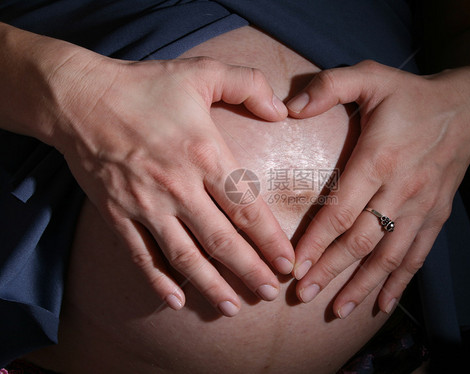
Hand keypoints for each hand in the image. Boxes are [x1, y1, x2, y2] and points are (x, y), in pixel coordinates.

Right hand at [50, 54, 294, 315]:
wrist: (78, 98)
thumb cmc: (144, 85)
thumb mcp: (202, 72)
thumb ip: (248, 84)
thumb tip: (282, 112)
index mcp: (204, 153)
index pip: (247, 208)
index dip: (270, 240)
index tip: (288, 262)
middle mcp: (178, 186)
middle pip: (222, 241)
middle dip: (250, 271)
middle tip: (270, 292)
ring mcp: (145, 205)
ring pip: (185, 257)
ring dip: (211, 286)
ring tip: (233, 308)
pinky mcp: (117, 214)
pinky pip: (141, 256)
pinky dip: (158, 281)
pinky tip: (175, 301)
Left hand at [287, 60, 469, 317]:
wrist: (468, 108)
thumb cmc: (410, 94)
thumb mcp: (369, 76)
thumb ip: (329, 87)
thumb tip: (288, 108)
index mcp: (379, 158)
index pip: (342, 211)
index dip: (317, 242)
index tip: (295, 267)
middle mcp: (401, 190)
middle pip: (362, 241)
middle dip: (331, 270)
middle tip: (303, 294)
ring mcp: (422, 207)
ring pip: (390, 256)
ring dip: (362, 285)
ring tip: (337, 310)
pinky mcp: (435, 216)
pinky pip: (417, 255)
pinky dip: (399, 282)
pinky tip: (382, 304)